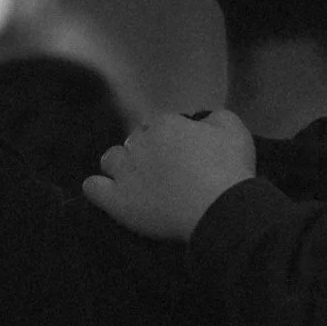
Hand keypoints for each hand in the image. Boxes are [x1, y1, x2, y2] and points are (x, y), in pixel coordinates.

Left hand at [83, 109, 257, 240]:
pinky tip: (109, 193)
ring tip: (136, 181)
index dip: (171, 140)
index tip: (184, 155)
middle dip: (146, 152)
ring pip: (110, 159)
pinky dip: (98, 188)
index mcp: (166, 125)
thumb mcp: (233, 128)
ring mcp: (126, 173)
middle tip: (166, 171)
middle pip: (134, 141)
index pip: (159, 126)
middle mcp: (140, 144)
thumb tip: (201, 122)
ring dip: (120, 166)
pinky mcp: (117, 201)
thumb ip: (213, 118)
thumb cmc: (230, 168)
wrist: (220, 208)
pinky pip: (93, 188)